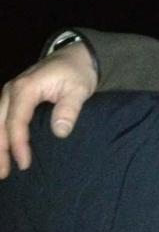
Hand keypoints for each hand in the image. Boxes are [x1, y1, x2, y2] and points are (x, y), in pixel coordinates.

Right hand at [0, 42, 97, 178]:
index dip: (18, 144)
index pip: (16, 121)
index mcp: (26, 89)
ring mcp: (9, 94)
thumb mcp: (79, 90)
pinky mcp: (12, 98)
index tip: (25, 163)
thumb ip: (69, 110)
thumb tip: (60, 132)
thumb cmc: (78, 73)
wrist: (77, 57)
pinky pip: (1, 118)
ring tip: (1, 169)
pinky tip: (2, 151)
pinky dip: (0, 135)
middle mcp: (11, 91)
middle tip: (4, 174)